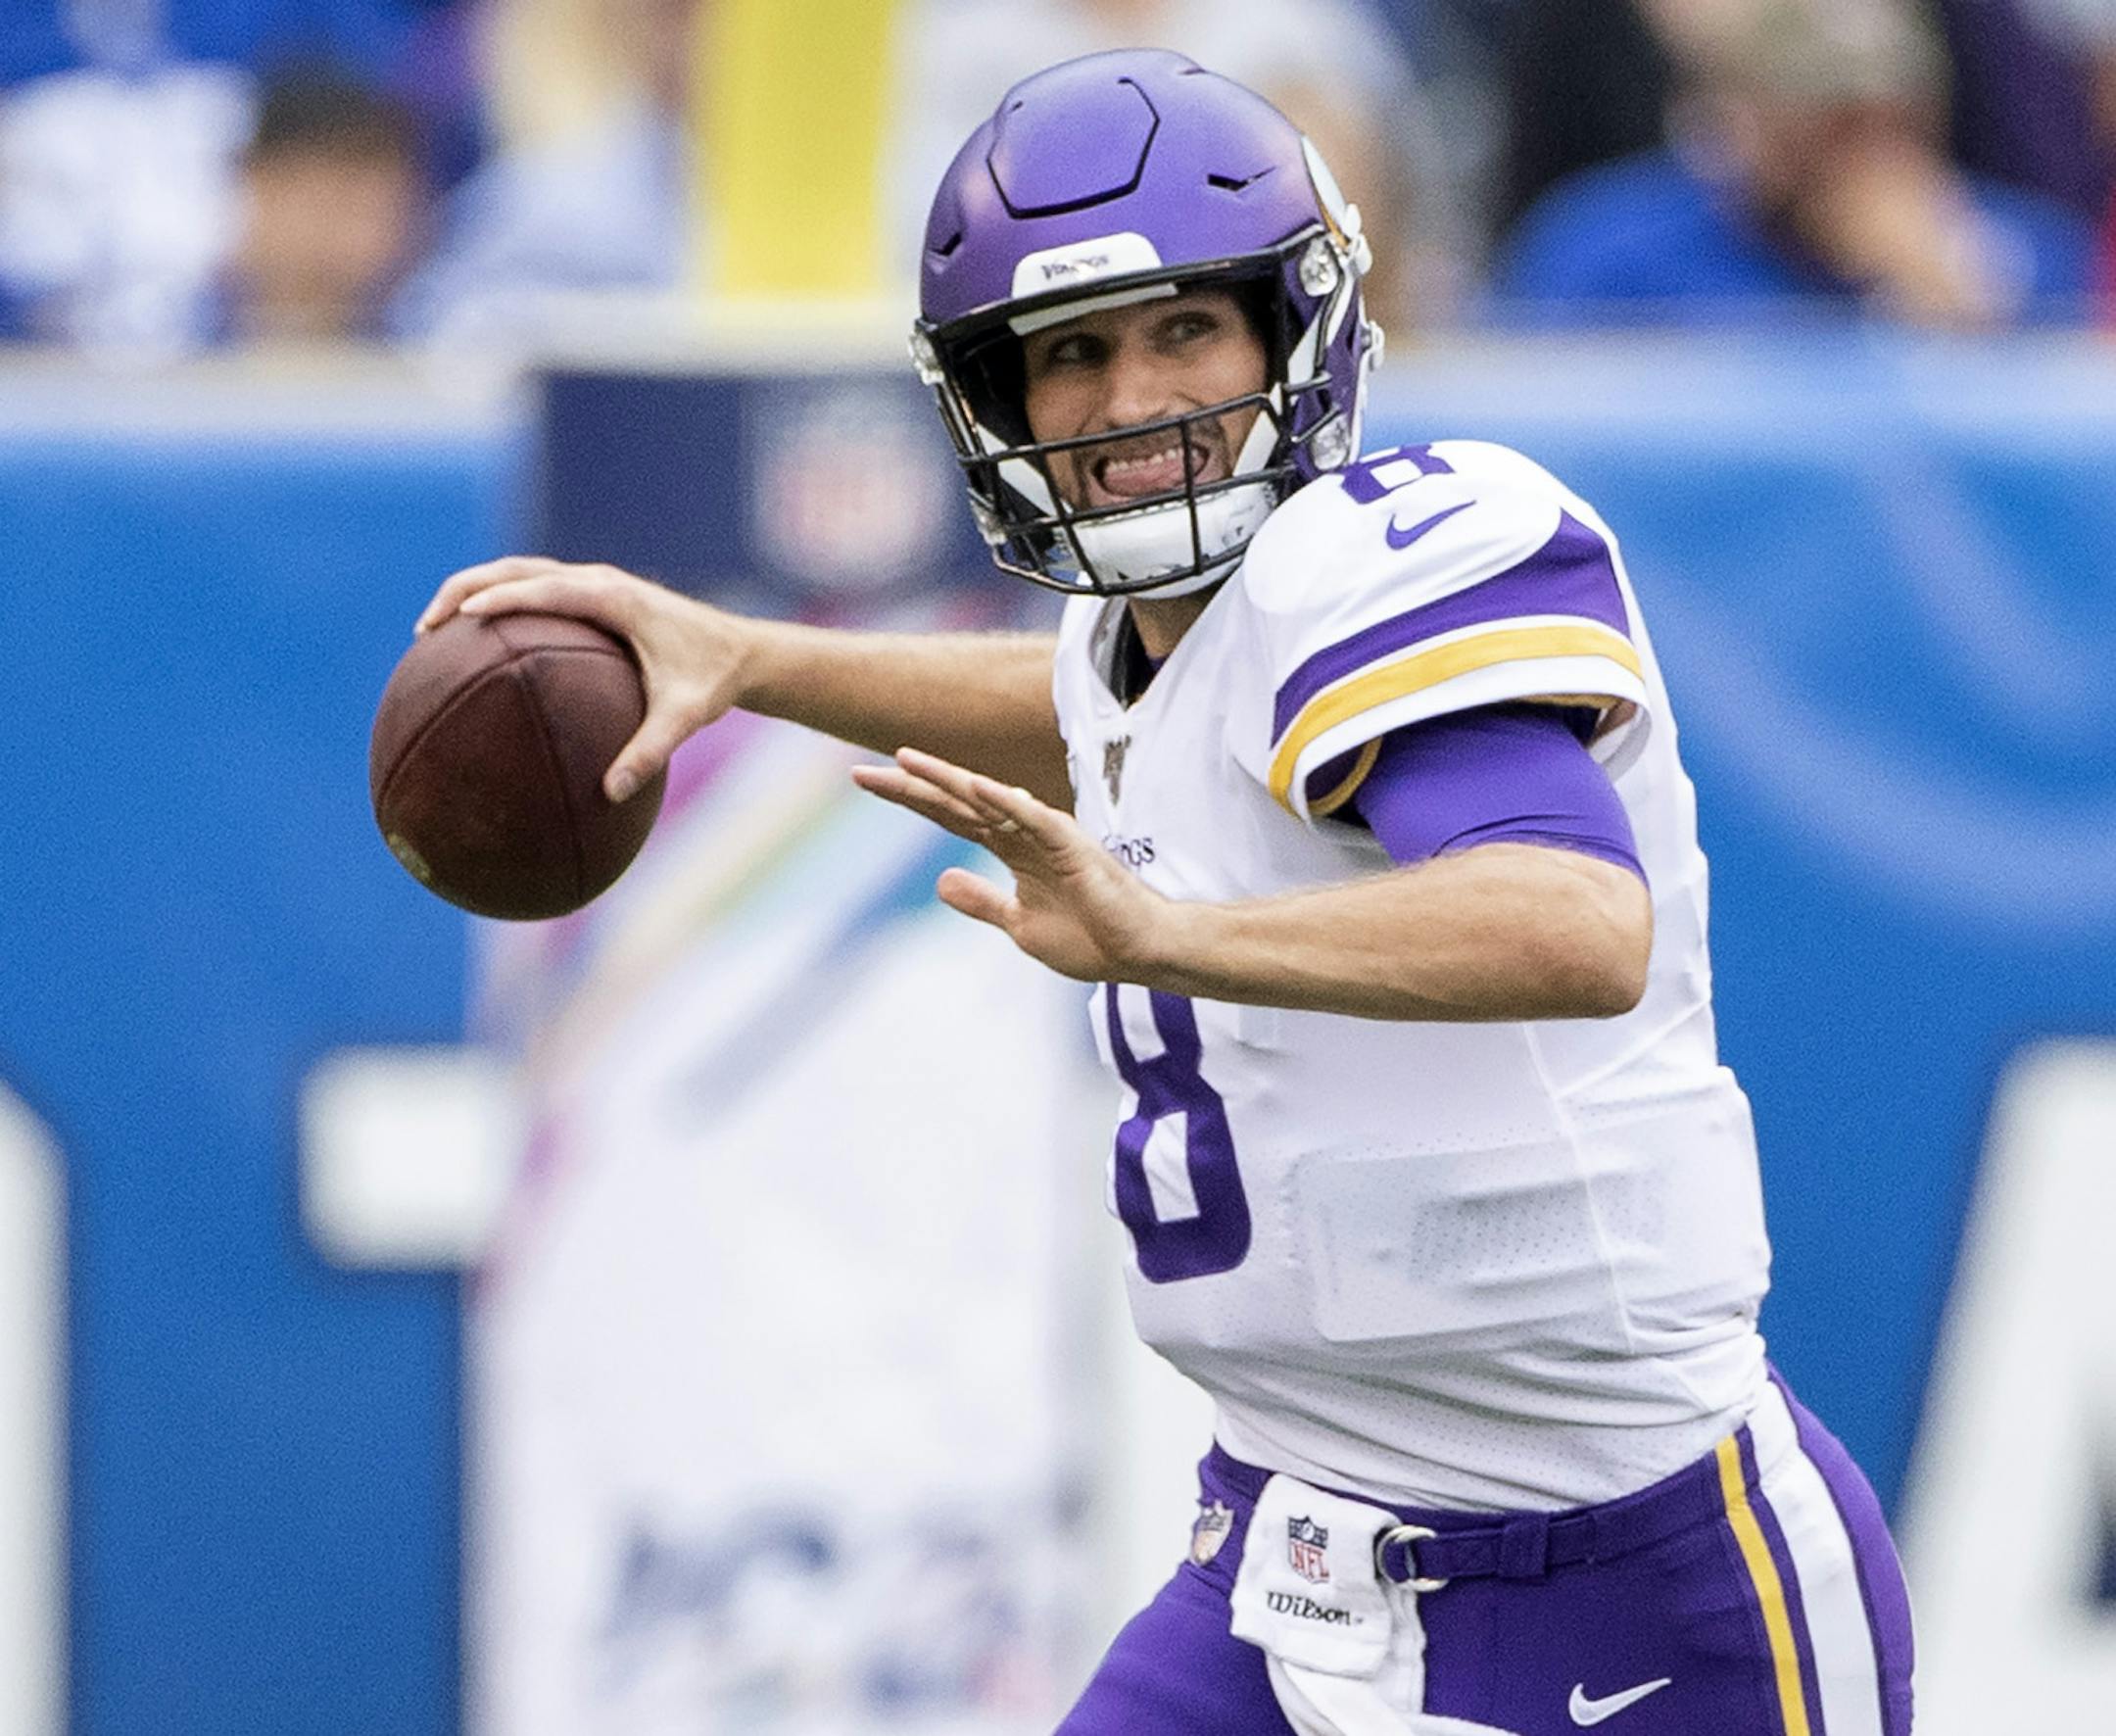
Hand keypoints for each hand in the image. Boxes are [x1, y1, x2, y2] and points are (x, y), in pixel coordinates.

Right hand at [416, 556, 751, 801]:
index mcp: (616, 598)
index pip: (546, 587)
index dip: (501, 599)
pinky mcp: (592, 596)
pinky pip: (534, 592)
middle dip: (466, 590)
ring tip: (432, 631)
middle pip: (517, 570)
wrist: (742, 652)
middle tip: (425, 627)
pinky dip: (499, 605)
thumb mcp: (686, 718)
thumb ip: (650, 751)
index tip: (461, 617)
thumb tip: (612, 793)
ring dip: (474, 592)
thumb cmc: (713, 681)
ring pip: (519, 573)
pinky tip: (474, 647)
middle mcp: (600, 582)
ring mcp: (594, 584)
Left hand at [852, 747, 1172, 982]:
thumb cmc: (1089, 938)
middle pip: (956, 801)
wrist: (1138, 951)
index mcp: (1009, 848)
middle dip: (909, 786)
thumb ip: (982, 900)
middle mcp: (1022, 832)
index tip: (864, 782)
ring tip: (906, 762)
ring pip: (988, 799)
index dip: (908, 798)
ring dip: (948, 781)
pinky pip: (1033, 818)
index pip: (949, 815)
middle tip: (860, 774)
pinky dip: (1005, 800)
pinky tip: (974, 786)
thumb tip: (941, 880)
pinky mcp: (1072, 845)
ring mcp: (1046, 835)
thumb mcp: (1020, 925)